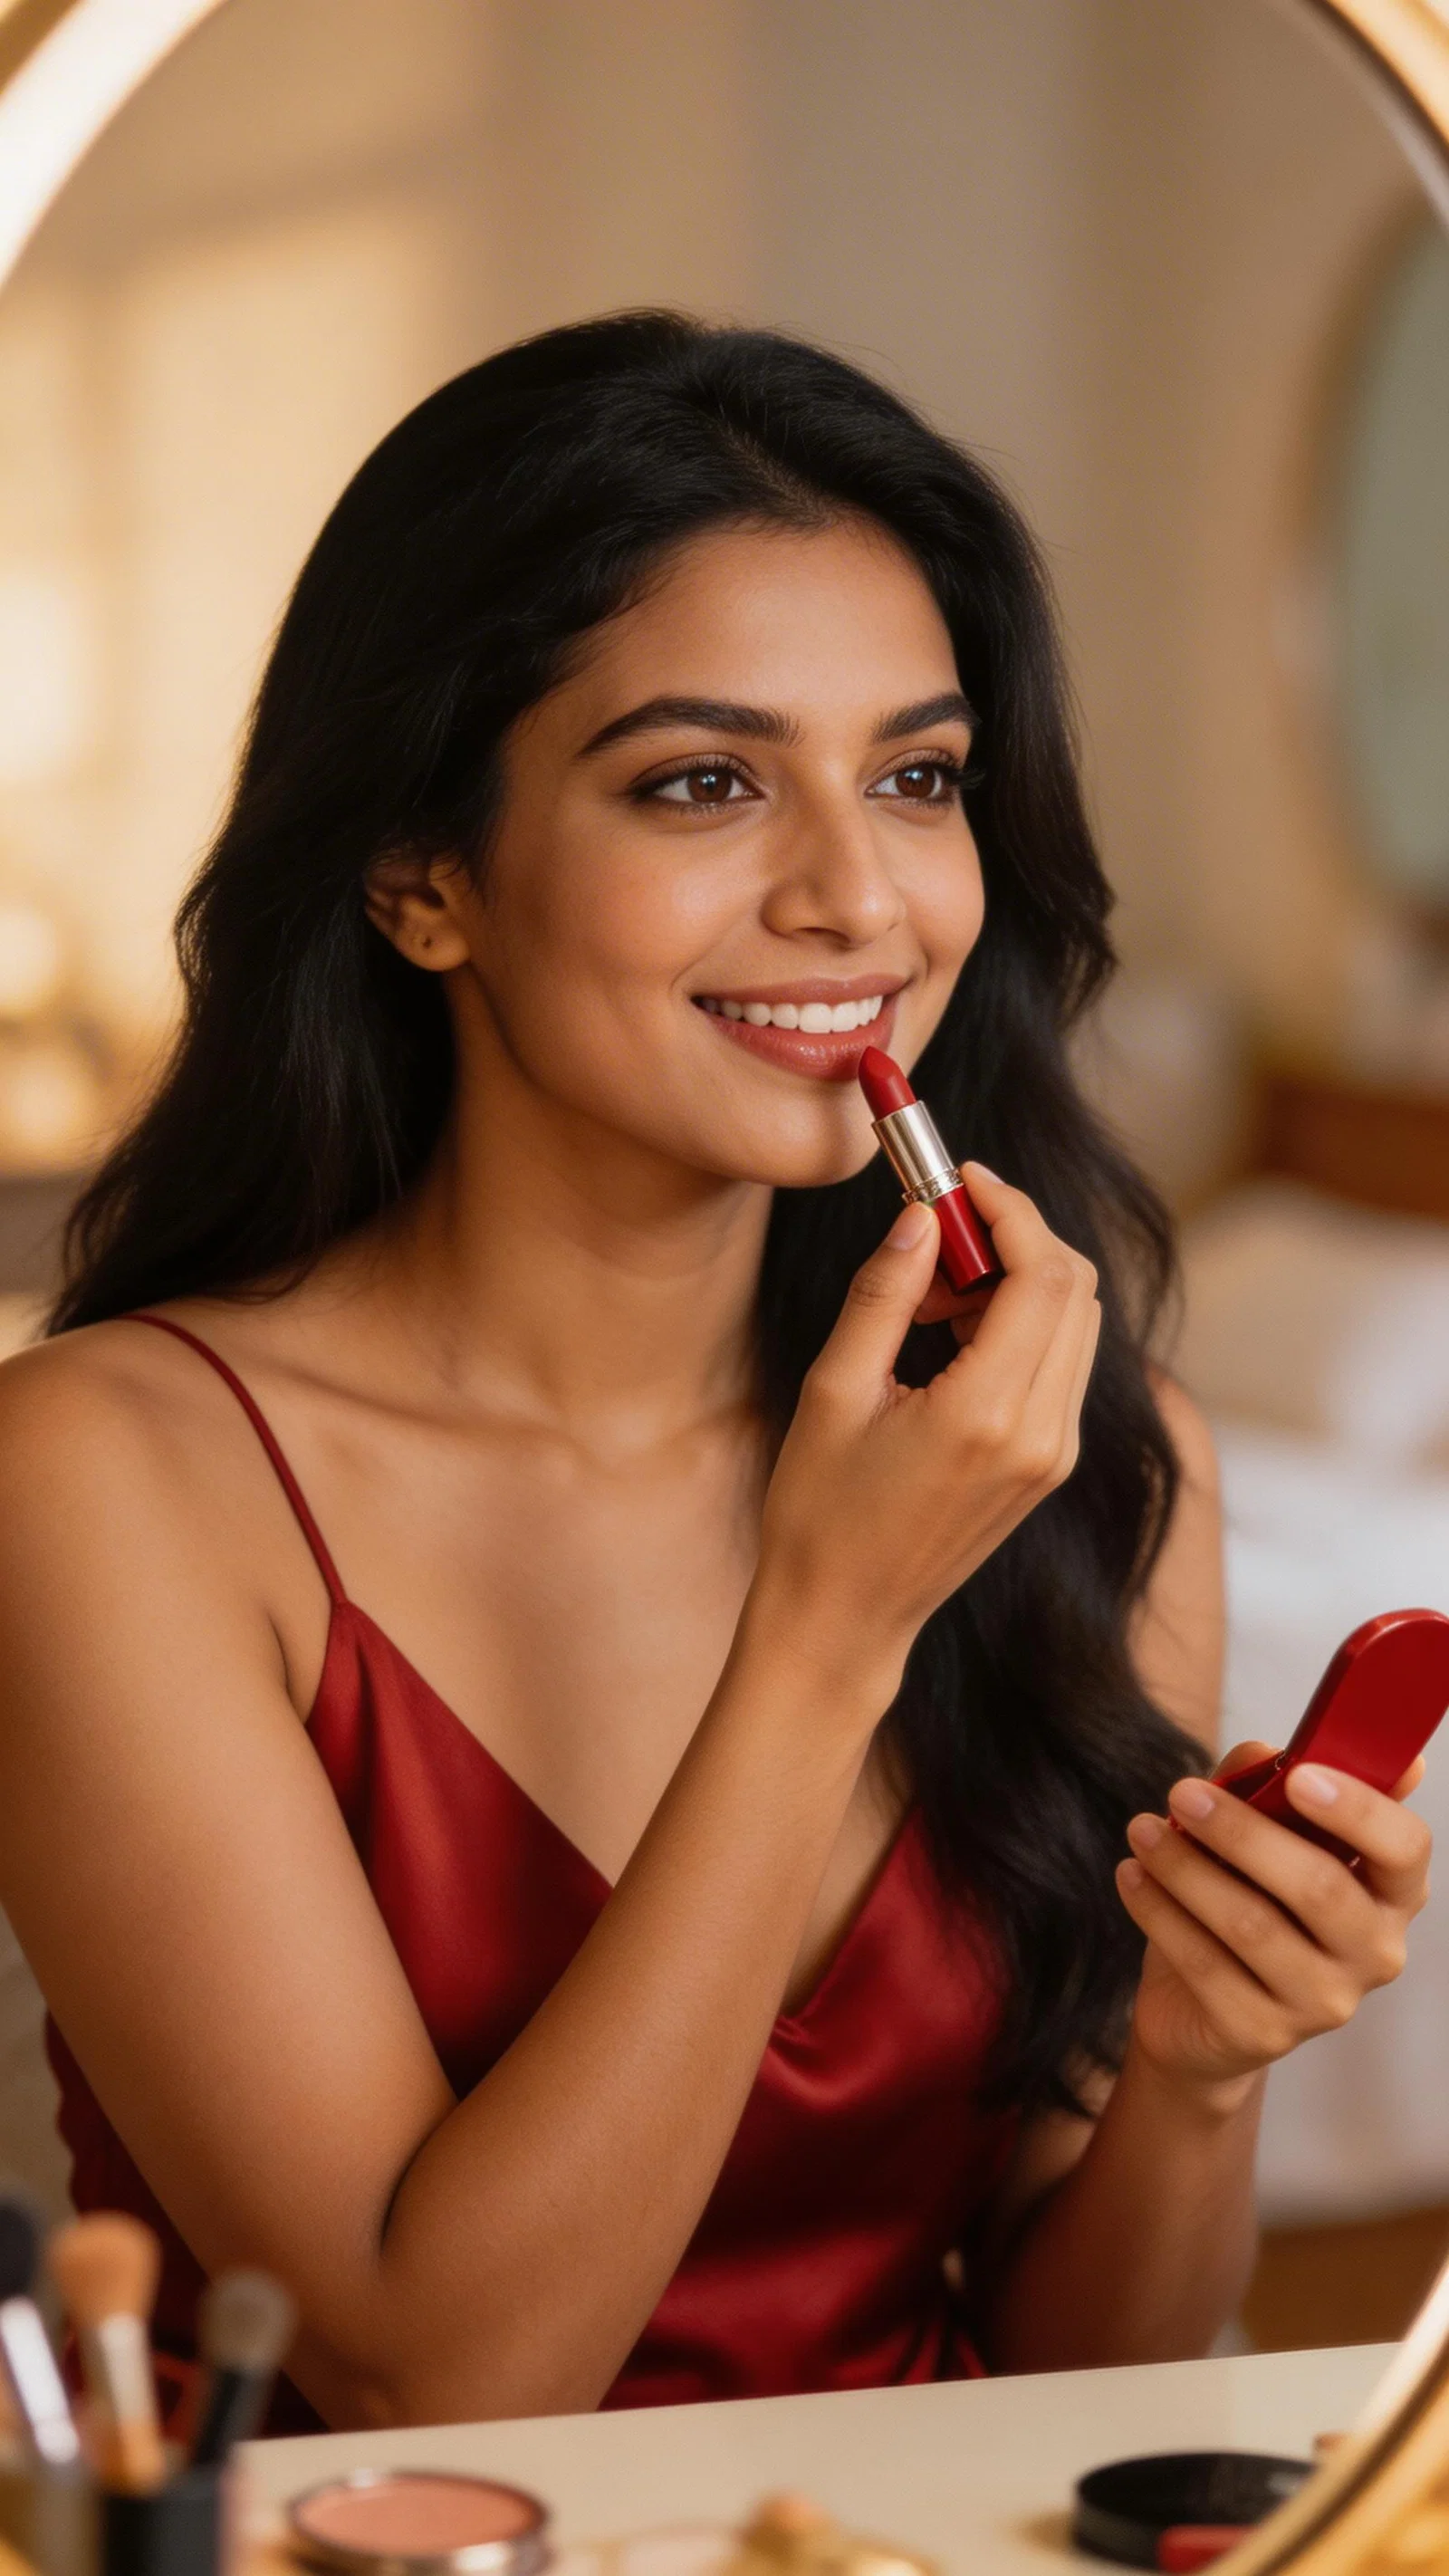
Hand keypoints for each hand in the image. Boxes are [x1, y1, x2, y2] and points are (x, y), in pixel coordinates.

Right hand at [754, 1165, 1100, 1688]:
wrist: (844, 1619)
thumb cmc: (821, 1513)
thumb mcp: (835, 1391)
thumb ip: (884, 1293)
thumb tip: (921, 1215)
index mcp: (990, 1415)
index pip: (1043, 1273)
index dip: (1009, 1208)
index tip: (958, 1175)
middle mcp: (1044, 1435)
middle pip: (1075, 1288)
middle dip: (1012, 1236)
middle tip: (934, 1232)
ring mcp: (1056, 1455)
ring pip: (1073, 1322)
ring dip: (1014, 1280)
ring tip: (924, 1297)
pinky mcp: (1050, 1465)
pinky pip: (1058, 1364)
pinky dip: (1016, 1324)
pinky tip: (945, 1336)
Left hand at [1116, 1739, 1431, 2098]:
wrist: (1201, 2012)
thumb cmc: (1247, 1902)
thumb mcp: (1261, 1839)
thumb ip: (1267, 1787)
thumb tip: (1264, 1752)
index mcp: (1391, 1894)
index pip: (1406, 1848)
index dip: (1358, 1810)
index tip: (1298, 1775)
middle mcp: (1374, 1954)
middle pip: (1320, 1889)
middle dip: (1242, 1832)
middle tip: (1181, 1792)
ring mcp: (1323, 2003)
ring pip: (1251, 1925)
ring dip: (1185, 1867)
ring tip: (1142, 1831)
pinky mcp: (1262, 2033)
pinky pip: (1204, 1964)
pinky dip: (1159, 1910)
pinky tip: (1132, 1875)